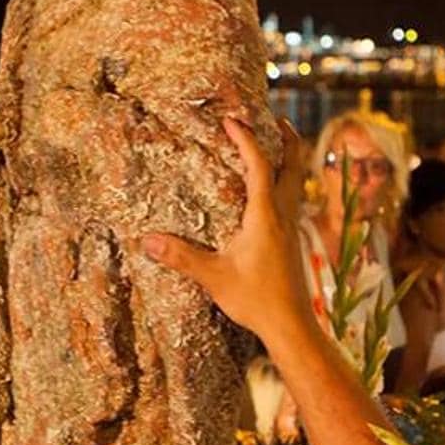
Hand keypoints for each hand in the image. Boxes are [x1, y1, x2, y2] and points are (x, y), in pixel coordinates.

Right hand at [142, 116, 311, 342]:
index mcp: (265, 216)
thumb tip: (147, 240)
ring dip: (289, 159)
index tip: (231, 121)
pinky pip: (293, 199)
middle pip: (294, 165)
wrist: (291, 325)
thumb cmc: (256, 300)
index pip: (258, 166)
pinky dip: (285, 182)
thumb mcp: (214, 277)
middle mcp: (283, 215)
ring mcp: (292, 228)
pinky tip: (271, 193)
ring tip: (277, 146)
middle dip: (286, 139)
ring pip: (297, 181)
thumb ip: (181, 257)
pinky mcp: (293, 241)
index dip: (246, 140)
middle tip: (276, 119)